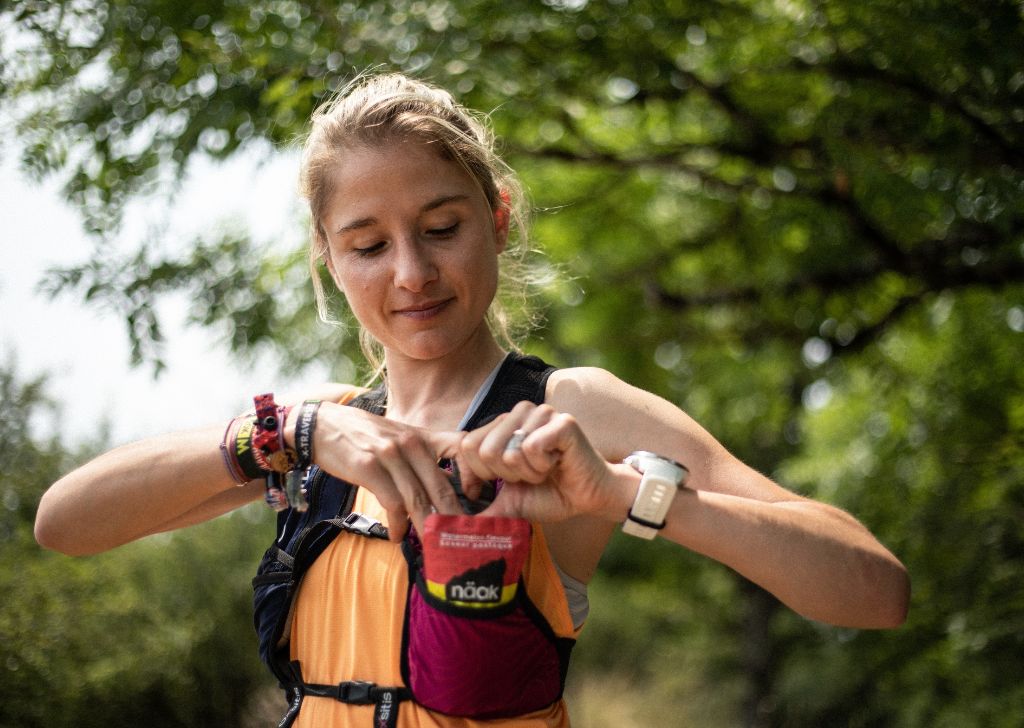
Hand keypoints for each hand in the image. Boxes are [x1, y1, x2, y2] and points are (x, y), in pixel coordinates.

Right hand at [304, 402, 464, 540]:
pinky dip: (397, 524)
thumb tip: (451, 484)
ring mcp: (390, 455)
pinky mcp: (368, 467)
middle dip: (452, 518)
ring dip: (426, 528)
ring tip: (431, 547)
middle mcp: (410, 443)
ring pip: (418, 499)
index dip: (473, 474)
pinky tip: (397, 536)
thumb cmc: (364, 436)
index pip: (461, 446)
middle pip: (441, 485)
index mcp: (422, 436)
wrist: (322, 425)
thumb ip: (425, 459)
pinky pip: (392, 503)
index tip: (473, 499)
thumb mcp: (399, 438)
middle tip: (459, 542)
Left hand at [456, 402, 618, 522]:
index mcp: (502, 424)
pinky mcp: (562, 422)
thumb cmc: (549, 495)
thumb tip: (448, 529)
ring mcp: (541, 413)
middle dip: (508, 476)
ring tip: (546, 469)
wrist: (589, 497)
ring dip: (528, 473)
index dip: (482, 474)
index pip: (467, 445)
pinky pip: (532, 448)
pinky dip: (544, 466)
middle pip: (485, 450)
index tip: (507, 482)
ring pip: (509, 451)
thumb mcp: (508, 502)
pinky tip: (558, 463)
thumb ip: (480, 508)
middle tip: (532, 475)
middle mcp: (519, 412)